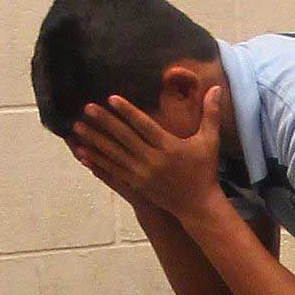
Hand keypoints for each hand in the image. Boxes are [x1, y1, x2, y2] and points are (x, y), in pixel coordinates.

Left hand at [69, 94, 225, 214]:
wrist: (198, 206)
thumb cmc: (204, 171)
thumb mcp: (210, 142)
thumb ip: (211, 114)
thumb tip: (217, 88)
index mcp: (169, 148)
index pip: (144, 126)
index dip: (128, 112)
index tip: (111, 99)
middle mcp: (153, 161)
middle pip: (124, 139)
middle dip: (104, 123)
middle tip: (87, 108)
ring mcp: (142, 175)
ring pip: (114, 156)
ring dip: (94, 141)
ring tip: (77, 129)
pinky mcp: (136, 186)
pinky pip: (112, 173)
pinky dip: (97, 163)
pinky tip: (83, 155)